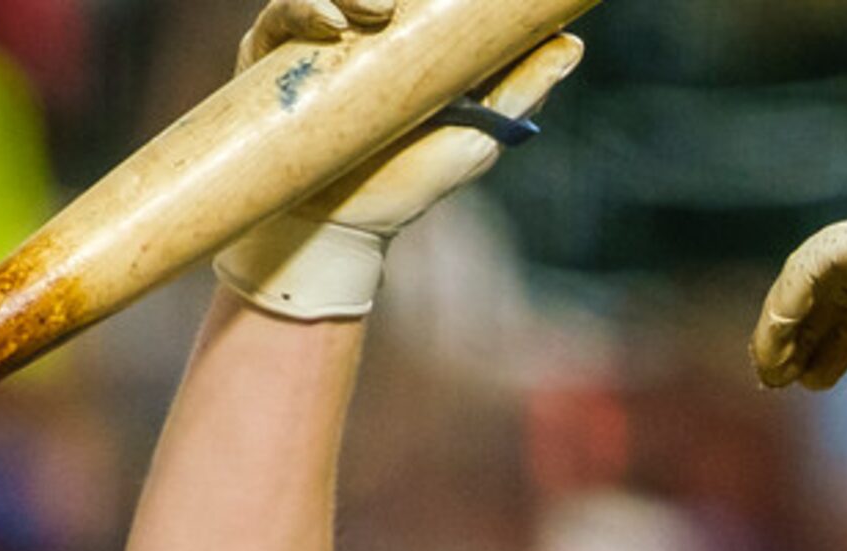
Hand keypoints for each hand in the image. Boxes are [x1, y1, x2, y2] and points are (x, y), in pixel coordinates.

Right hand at [217, 0, 583, 320]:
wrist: (337, 232)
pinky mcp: (274, 51)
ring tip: (375, 9)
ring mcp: (318, 33)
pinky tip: (329, 24)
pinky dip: (303, 7)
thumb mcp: (476, 138)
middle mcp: (362, 24)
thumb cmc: (407, 185)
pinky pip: (283, 13)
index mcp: (410, 33)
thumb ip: (519, 90)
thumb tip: (572, 40)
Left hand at [752, 206, 846, 467]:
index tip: (805, 385)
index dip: (829, 348)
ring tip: (769, 367)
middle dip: (801, 335)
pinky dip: (791, 296)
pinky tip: (780, 338)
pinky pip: (819, 260)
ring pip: (819, 273)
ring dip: (787, 318)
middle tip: (775, 379)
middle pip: (835, 294)